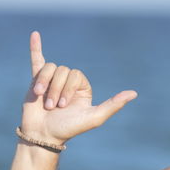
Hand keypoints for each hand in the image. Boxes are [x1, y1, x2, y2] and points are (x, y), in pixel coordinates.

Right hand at [21, 31, 136, 143]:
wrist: (43, 135)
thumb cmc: (69, 128)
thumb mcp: (95, 117)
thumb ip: (113, 105)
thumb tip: (134, 93)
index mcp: (82, 88)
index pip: (76, 74)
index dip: (68, 88)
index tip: (63, 105)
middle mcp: (68, 83)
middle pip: (62, 71)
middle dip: (56, 89)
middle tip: (53, 107)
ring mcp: (52, 81)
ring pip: (49, 69)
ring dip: (44, 83)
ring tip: (42, 101)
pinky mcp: (35, 81)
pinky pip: (37, 60)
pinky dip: (35, 47)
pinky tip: (35, 34)